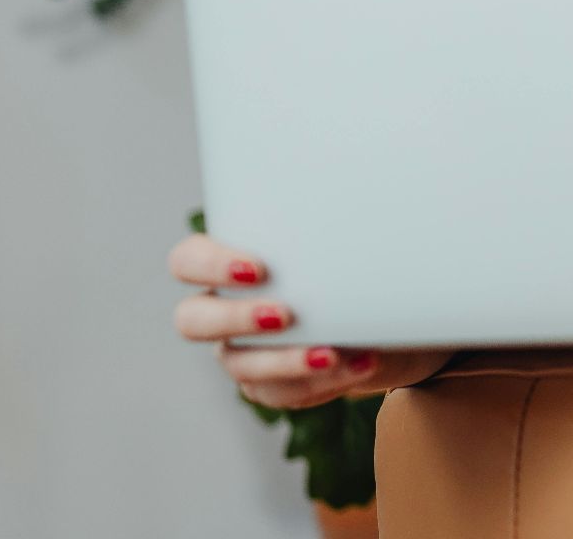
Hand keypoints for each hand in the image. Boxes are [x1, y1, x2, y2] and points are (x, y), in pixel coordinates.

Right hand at [168, 233, 453, 409]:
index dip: (210, 265)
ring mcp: (243, 352)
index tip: (258, 268)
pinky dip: (323, 381)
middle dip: (235, 318)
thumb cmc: (351, 259)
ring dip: (285, 360)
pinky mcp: (274, 387)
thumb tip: (370, 179)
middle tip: (284, 314)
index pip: (188, 260)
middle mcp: (222, 310)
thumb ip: (335, 217)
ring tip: (331, 352)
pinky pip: (285, 392)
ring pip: (239, 365)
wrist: (385, 310)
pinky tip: (363, 361)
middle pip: (192, 321)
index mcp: (228, 264)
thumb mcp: (344, 233)